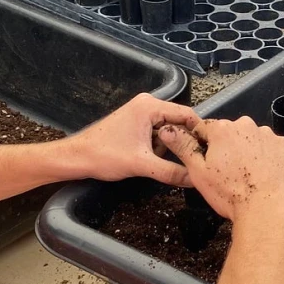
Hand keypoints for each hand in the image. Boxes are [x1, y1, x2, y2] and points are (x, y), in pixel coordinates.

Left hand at [62, 94, 202, 185]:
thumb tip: (195, 180)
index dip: (199, 132)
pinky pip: (158, 131)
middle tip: (193, 159)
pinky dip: (160, 144)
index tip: (207, 150)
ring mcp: (140, 112)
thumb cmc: (104, 156)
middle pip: (179, 121)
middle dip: (184, 140)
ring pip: (169, 128)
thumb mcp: (142, 165)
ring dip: (171, 144)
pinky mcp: (136, 122)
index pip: (187, 114)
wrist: (76, 157)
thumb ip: (171, 171)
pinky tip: (156, 158)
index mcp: (150, 106)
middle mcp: (147, 103)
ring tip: (169, 161)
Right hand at [158, 116, 283, 223]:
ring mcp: (268, 135)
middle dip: (227, 149)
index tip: (207, 162)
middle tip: (228, 174)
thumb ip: (183, 146)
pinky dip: (268, 158)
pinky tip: (264, 175)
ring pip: (252, 140)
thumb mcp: (198, 172)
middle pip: (230, 133)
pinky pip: (272, 148)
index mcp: (222, 129)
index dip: (203, 146)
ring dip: (248, 152)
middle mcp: (246, 126)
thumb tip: (167, 130)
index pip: (204, 129)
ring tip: (248, 177)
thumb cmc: (231, 194)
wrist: (267, 209)